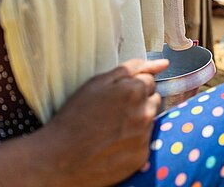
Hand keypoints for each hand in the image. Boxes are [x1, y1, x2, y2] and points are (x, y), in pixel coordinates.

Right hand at [41, 58, 167, 185]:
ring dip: (138, 121)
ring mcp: (145, 135)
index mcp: (135, 90)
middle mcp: (145, 111)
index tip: (115, 98)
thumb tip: (164, 63)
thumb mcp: (97, 84)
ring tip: (111, 130)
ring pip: (150, 120)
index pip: (149, 81)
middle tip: (114, 114)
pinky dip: (134, 141)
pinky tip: (113, 145)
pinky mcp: (142, 155)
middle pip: (153, 100)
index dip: (130, 88)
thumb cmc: (75, 116)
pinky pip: (144, 142)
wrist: (59, 159)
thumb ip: (133, 69)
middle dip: (139, 103)